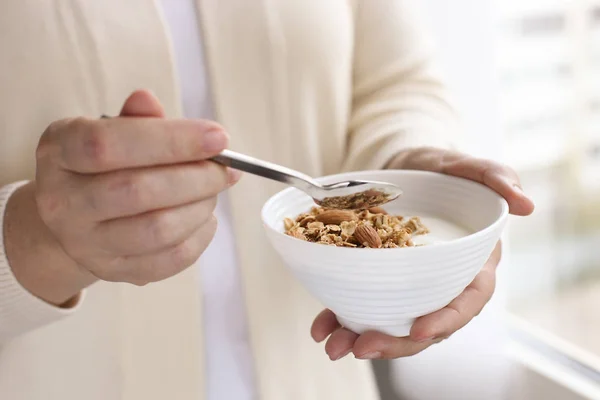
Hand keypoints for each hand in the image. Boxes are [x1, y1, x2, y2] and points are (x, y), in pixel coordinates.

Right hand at [8, 90, 239, 304]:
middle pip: (137, 191)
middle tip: (227, 169)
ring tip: (214, 191)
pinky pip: (168, 261)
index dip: (170, 140)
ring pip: (157, 230)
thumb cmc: (101, 167)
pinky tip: (205, 218)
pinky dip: (199, 237)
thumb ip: (135, 119)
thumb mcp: (107, 131)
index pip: (108, 144)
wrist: (73, 221)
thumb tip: (150, 102)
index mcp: (59, 152)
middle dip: (197, 177)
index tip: (219, 138)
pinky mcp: (114, 271)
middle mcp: (63, 202)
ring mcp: (86, 243)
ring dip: (201, 207)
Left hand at [310, 147, 533, 359]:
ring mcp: (413, 285)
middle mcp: (444, 280)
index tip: (420, 329)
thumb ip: (492, 176)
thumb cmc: (438, 168)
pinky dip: (343, 319)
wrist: (402, 167)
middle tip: (361, 346)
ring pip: (396, 323)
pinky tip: (322, 326)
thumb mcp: (462, 164)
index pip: (469, 298)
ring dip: (363, 338)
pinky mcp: (385, 282)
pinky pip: (368, 306)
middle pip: (428, 323)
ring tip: (334, 344)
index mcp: (472, 260)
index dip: (448, 319)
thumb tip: (524, 204)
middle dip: (397, 342)